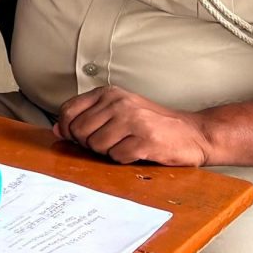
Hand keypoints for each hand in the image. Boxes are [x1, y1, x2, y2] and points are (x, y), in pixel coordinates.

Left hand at [56, 87, 216, 165]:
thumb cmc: (153, 124)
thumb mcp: (118, 112)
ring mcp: (133, 120)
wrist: (194, 133)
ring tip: (126, 145)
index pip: (68, 111)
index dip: (68, 130)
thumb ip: (88, 117)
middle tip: (109, 143)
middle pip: (79, 132)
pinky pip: (116, 157)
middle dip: (89, 144)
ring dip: (108, 152)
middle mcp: (119, 103)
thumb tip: (57, 129)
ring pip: (96, 146)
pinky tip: (138, 152)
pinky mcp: (146, 140)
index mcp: (109, 93)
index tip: (79, 138)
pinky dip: (124, 159)